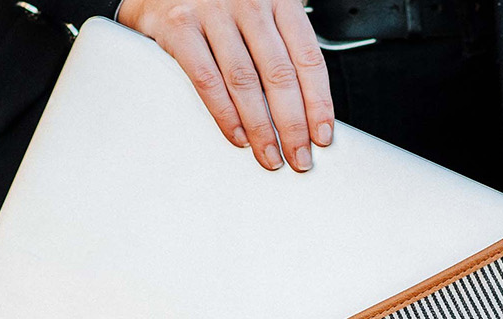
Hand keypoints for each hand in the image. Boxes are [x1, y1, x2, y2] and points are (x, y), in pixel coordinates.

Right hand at [118, 0, 331, 171]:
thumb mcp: (262, 7)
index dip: (319, 102)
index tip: (322, 135)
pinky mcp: (181, 27)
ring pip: (245, 82)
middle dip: (293, 125)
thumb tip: (306, 103)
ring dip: (261, 127)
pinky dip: (224, 113)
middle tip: (299, 157)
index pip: (309, 58)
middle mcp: (251, 4)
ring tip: (270, 155)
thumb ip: (282, 44)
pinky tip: (236, 135)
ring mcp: (214, 14)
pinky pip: (207, 79)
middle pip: (280, 75)